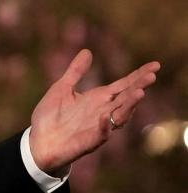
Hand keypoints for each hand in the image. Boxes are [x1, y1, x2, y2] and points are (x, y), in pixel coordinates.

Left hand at [28, 49, 159, 175]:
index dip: (138, 76)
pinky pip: (101, 134)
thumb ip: (76, 72)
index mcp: (97, 99)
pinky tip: (106, 116)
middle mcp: (103, 112)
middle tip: (152, 76)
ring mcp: (98, 127)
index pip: (123, 85)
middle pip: (126, 98)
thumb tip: (88, 51)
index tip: (155, 65)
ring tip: (139, 92)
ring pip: (120, 116)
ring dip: (129, 105)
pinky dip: (105, 125)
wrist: (38, 142)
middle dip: (138, 87)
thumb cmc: (51, 116)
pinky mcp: (89, 142)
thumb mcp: (62, 88)